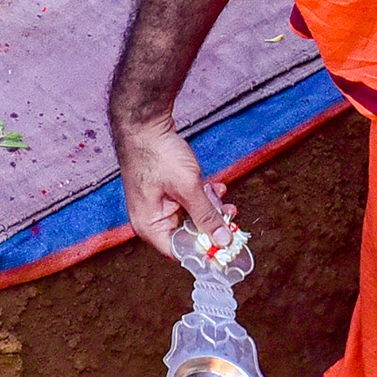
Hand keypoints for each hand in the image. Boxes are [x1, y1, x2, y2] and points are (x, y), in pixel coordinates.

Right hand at [113, 113, 227, 261]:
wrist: (145, 124)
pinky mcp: (165, 192)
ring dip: (210, 208)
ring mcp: (158, 205)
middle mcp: (152, 219)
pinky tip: (216, 186)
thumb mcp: (188, 188)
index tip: (227, 251)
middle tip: (232, 221)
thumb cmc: (157, 155)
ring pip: (191, 217)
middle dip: (211, 227)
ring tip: (227, 201)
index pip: (179, 252)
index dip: (204, 252)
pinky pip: (188, 202)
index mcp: (149, 226)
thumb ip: (206, 216)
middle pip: (186, 235)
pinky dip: (203, 196)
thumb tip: (223, 240)